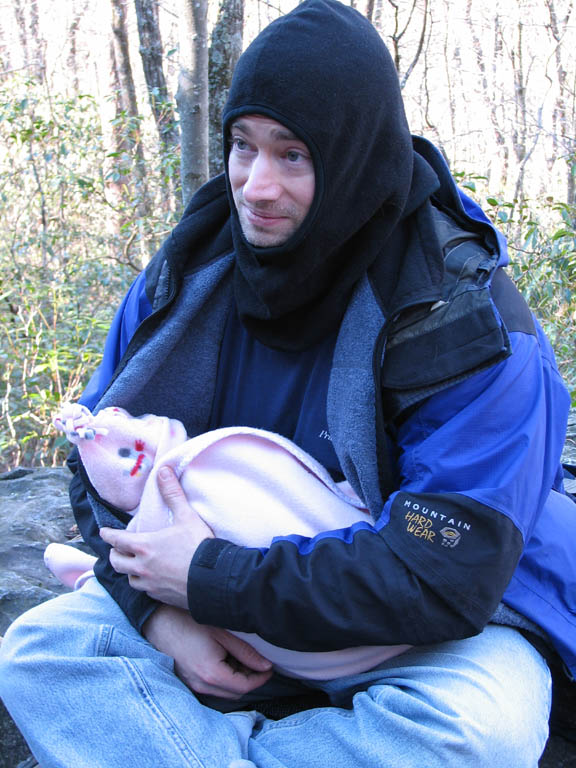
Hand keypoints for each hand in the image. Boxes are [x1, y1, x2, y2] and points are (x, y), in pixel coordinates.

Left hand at [100, 466, 213, 608]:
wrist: (213, 579)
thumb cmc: (199, 546)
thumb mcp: (186, 516)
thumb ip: (173, 493)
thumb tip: (163, 470)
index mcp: (144, 546)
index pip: (116, 540)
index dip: (108, 535)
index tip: (103, 532)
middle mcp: (141, 566)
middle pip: (116, 562)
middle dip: (115, 554)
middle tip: (117, 549)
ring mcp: (149, 584)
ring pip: (129, 578)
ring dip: (128, 570)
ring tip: (134, 565)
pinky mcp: (160, 597)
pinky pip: (144, 590)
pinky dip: (143, 583)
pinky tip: (151, 579)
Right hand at [143, 604, 272, 697]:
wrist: (158, 621)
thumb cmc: (189, 622)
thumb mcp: (221, 632)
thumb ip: (245, 651)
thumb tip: (266, 666)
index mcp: (212, 674)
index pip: (245, 687)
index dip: (261, 678)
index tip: (270, 667)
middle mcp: (201, 685)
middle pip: (235, 693)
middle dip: (250, 680)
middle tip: (258, 662)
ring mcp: (192, 685)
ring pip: (223, 693)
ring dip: (236, 681)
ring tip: (242, 659)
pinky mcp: (187, 681)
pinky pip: (211, 688)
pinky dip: (223, 680)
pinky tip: (225, 661)